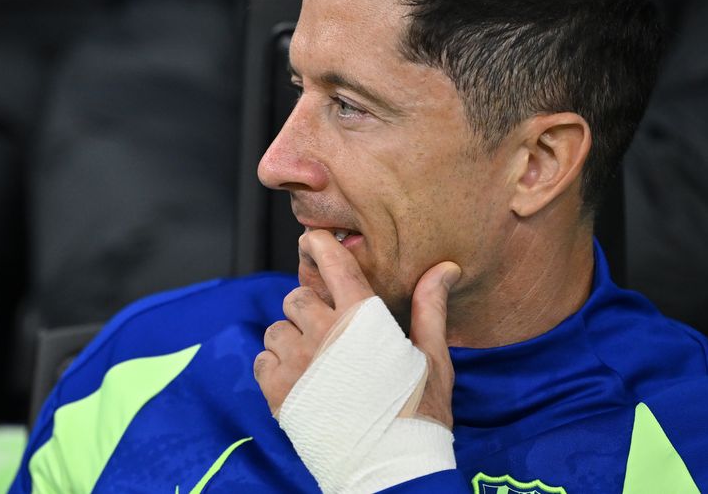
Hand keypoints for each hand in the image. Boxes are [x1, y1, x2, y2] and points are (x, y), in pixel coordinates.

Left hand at [253, 229, 460, 426]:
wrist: (392, 468)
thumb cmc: (419, 412)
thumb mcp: (432, 358)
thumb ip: (430, 307)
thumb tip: (444, 267)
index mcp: (362, 319)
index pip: (334, 263)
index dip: (320, 245)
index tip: (314, 241)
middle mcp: (325, 333)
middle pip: (298, 296)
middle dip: (310, 308)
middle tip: (328, 331)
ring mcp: (298, 362)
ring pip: (277, 328)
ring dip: (291, 338)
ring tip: (314, 360)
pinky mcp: (279, 392)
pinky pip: (263, 360)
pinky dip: (276, 366)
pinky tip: (299, 380)